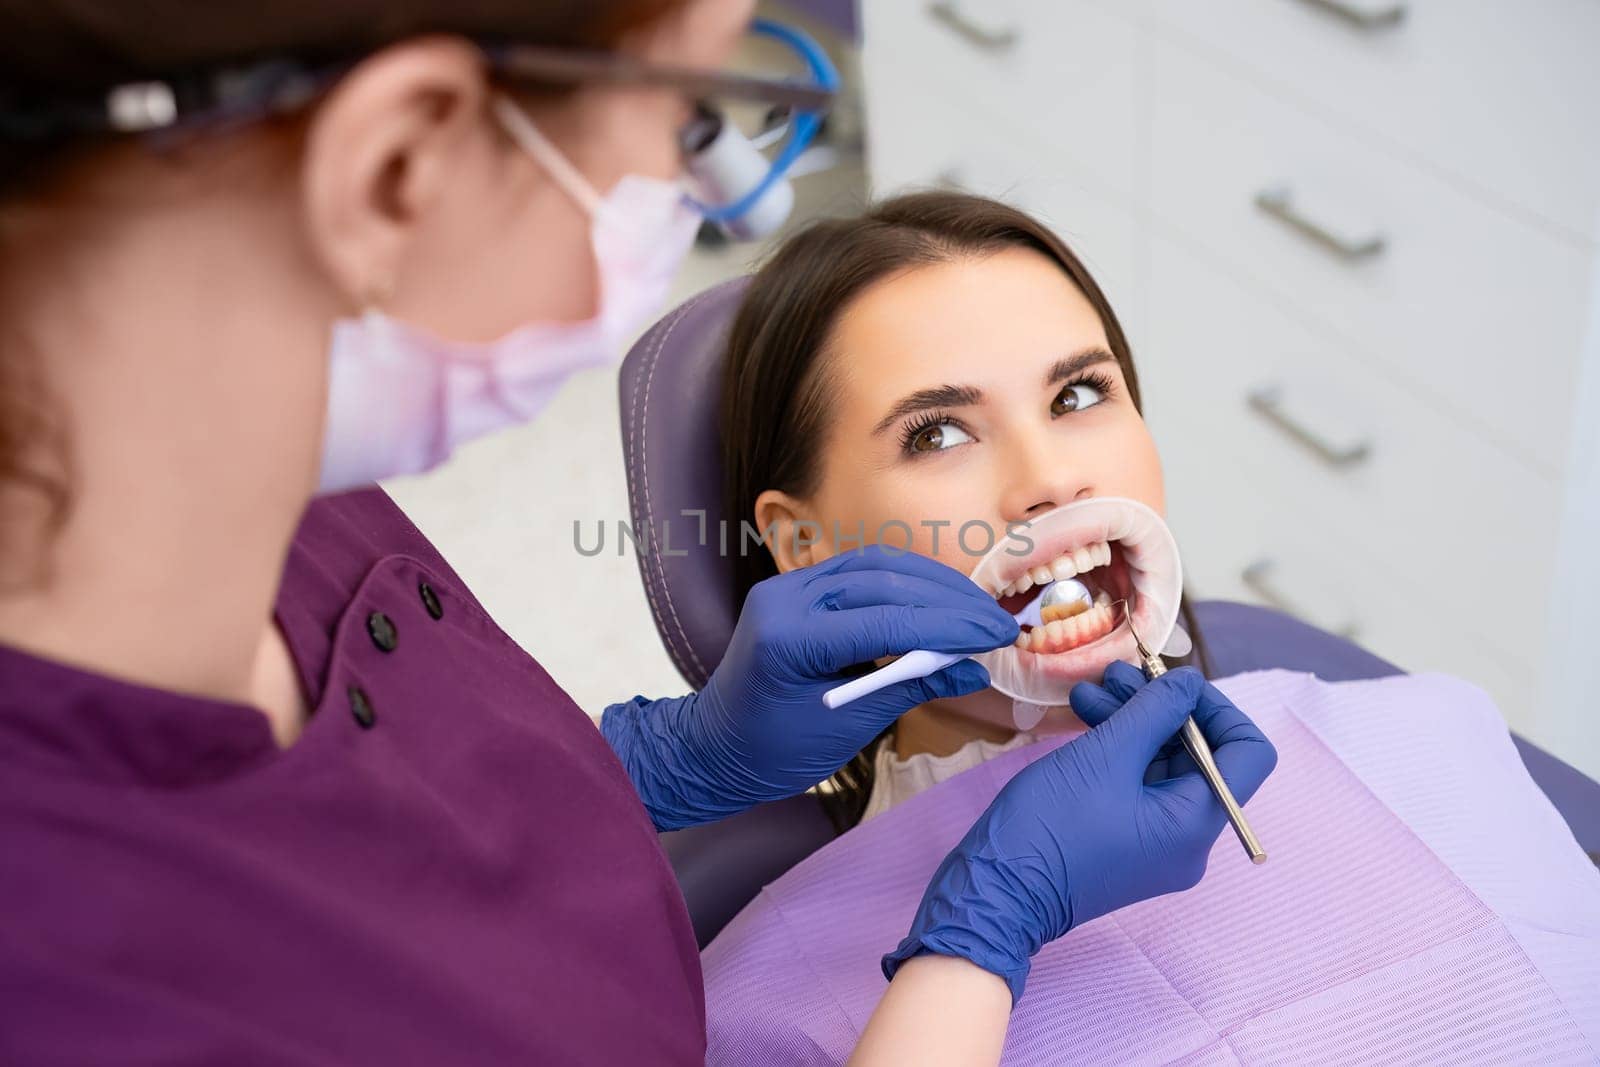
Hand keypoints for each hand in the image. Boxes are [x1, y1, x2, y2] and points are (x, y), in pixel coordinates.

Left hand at [601, 546, 1018, 830]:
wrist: (714, 748)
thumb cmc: (773, 752)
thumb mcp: (845, 728)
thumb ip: (908, 689)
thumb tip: (975, 669)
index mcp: (788, 638)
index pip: (884, 619)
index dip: (949, 626)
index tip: (997, 637)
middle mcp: (785, 598)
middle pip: (884, 581)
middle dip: (949, 602)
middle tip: (999, 625)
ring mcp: (788, 586)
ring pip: (876, 565)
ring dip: (933, 584)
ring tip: (978, 611)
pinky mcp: (798, 587)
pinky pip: (860, 571)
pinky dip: (906, 584)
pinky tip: (940, 601)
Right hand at [883, 663, 1276, 1002]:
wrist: (997, 892)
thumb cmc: (1051, 825)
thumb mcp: (1105, 756)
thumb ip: (1154, 712)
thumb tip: (1189, 683)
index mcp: (1196, 824)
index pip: (1247, 754)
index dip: (1216, 708)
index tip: (1171, 683)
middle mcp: (1189, 839)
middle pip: (1200, 755)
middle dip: (1159, 708)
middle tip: (1115, 675)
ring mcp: (1157, 842)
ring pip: (1163, 764)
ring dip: (1131, 721)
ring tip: (1087, 691)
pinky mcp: (1127, 840)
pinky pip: (1139, 784)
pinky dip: (1117, 748)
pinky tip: (1083, 717)